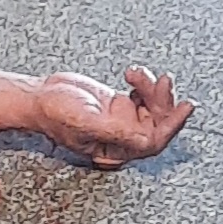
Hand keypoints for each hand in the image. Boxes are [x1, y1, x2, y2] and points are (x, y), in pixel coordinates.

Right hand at [35, 65, 195, 168]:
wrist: (38, 95)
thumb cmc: (52, 112)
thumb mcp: (83, 121)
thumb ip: (114, 131)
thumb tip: (145, 139)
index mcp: (114, 149)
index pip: (152, 142)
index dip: (171, 126)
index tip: (184, 107)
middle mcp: (122, 137)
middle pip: (157, 123)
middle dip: (163, 102)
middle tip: (165, 83)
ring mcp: (121, 120)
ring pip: (152, 108)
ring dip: (152, 90)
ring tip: (139, 74)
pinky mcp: (118, 105)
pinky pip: (142, 96)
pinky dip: (142, 83)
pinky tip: (132, 74)